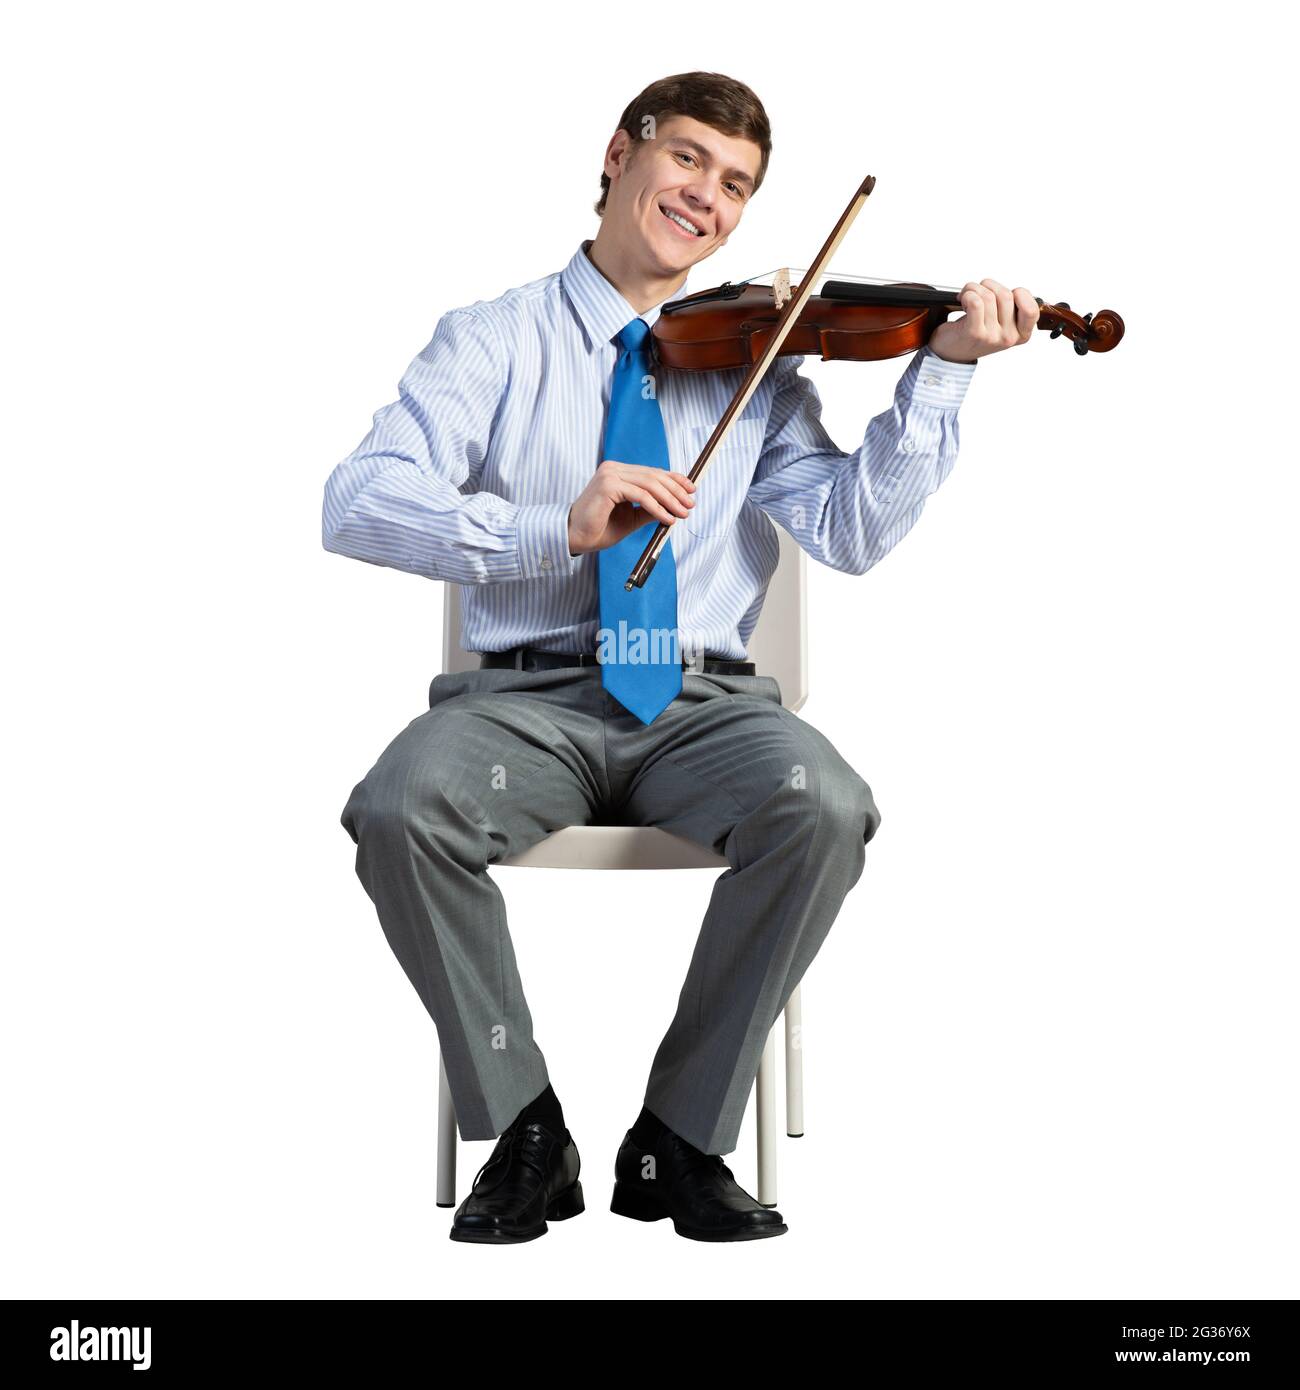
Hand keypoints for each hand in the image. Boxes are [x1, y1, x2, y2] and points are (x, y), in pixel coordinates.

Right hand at [567, 461, 696, 555]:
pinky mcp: (608, 485)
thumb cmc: (598, 528)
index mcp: (618, 473)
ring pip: (649, 484)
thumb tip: (674, 506)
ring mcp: (610, 474)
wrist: (575, 538)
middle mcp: (614, 469)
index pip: (652, 472)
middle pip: (654, 475)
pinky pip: (640, 495)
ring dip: (670, 500)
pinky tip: (666, 518)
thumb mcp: (631, 518)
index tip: (691, 490)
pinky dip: (656, 508)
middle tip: (690, 505)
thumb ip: (650, 508)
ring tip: (682, 513)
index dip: (674, 479)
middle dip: (676, 491)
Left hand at [928, 279, 1040, 363]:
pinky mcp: (974, 333)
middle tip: (978, 293)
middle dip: (989, 286)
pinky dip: (967, 294)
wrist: (950, 350)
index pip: (1031, 309)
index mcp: (1021, 334)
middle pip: (1006, 295)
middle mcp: (1008, 338)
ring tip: (968, 296)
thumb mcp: (1002, 322)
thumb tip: (1015, 291)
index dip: (1019, 293)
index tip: (1004, 295)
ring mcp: (992, 337)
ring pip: (989, 296)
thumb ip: (1013, 307)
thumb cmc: (976, 331)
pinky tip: (963, 300)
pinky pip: (975, 302)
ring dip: (974, 288)